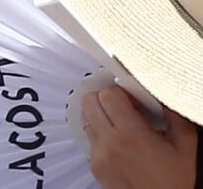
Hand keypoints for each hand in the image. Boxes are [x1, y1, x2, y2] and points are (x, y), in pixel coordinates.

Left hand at [81, 86, 196, 188]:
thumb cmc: (175, 181)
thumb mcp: (184, 145)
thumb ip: (174, 114)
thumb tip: (161, 93)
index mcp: (132, 135)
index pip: (108, 95)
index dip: (121, 91)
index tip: (133, 98)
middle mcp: (109, 143)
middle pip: (89, 101)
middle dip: (105, 97)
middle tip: (122, 105)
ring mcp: (98, 155)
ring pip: (85, 117)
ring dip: (99, 113)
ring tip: (118, 121)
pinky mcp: (94, 166)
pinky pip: (88, 137)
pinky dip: (98, 131)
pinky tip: (116, 139)